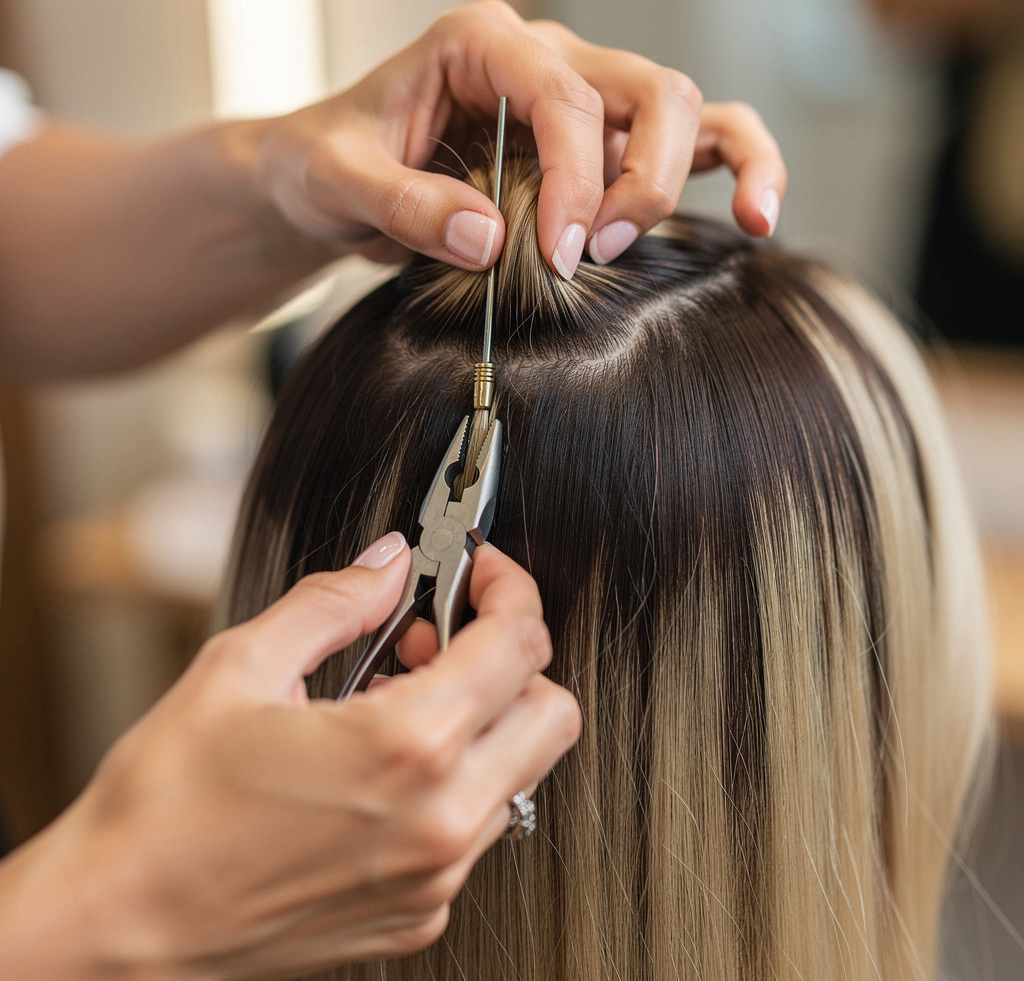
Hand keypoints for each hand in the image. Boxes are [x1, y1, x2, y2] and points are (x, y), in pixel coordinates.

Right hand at [0, 536, 579, 979]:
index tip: (482, 573)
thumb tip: (386, 565)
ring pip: (523, 771)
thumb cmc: (162, 812)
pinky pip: (477, 827)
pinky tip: (385, 762)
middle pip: (552, 712)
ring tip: (401, 694)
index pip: (518, 644)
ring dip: (485, 717)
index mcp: (405, 747)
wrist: (117, 931)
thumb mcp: (241, 668)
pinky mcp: (418, 914)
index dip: (510, 589)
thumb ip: (334, 602)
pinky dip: (456, 778)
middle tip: (444, 635)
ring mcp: (436, 878)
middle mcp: (440, 821)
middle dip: (515, 657)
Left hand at [252, 0, 786, 277]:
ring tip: (638, 245)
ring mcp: (583, 97)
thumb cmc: (330, 164)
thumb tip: (491, 241)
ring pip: (684, 109)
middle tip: (586, 257)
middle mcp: (546, 59)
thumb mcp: (341, 183)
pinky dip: (739, 169)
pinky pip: (697, 139)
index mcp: (483, 43)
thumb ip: (405, 208)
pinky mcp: (602, 144)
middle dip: (637, 181)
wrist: (330, 177)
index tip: (559, 259)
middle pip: (646, 91)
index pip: (562, 97)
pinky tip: (757, 217)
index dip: (577, 182)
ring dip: (680, 180)